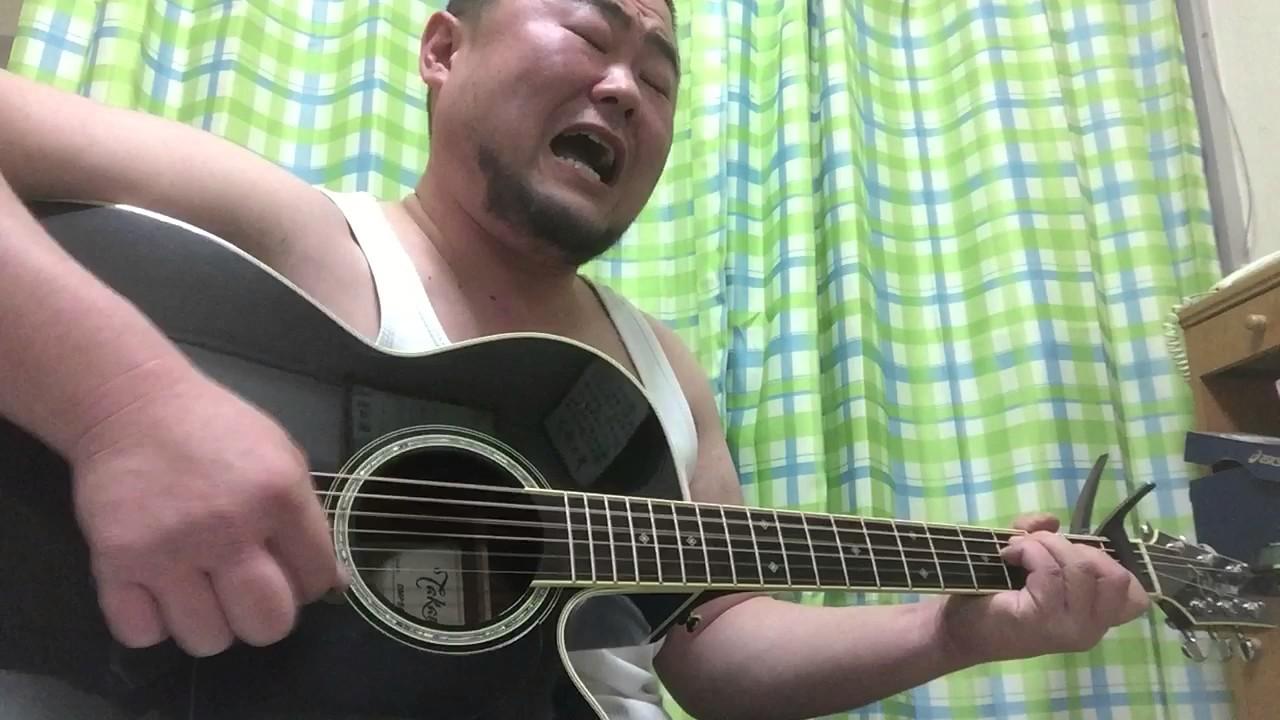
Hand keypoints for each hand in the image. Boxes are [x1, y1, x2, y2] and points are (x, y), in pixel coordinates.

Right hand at [69, 365, 345, 656]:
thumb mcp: (282, 457)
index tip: (288, 570)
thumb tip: (335, 585)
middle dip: (264, 619)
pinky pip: (143, 634)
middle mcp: (228, 528)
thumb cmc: (217, 431)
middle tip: (247, 594)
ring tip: (201, 590)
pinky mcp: (116, 561)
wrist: (132, 406)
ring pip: (208, 640)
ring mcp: (170, 549)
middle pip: (267, 625)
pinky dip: (153, 624)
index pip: (316, 580)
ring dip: (209, 624)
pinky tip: (160, 592)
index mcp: (278, 497)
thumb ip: (309, 520)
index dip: (307, 584)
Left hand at [937, 513, 1148, 662]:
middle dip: (1074, 547)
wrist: (956, 628)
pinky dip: (1031, 551)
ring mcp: (1070, 628)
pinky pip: (1051, 571)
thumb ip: (1042, 538)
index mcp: (1095, 619)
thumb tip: (1050, 520)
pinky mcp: (1043, 620)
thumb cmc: (994, 597)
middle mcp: (1090, 629)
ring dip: (1047, 545)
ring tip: (1019, 549)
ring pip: (1083, 568)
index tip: (1071, 554)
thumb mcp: (1026, 562)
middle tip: (1036, 547)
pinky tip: (1009, 555)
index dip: (1108, 563)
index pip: (1134, 596)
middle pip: (1112, 574)